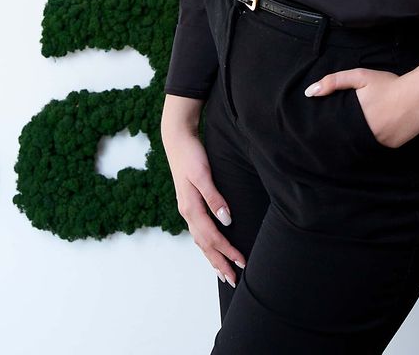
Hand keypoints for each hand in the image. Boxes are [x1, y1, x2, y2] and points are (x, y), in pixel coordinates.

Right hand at [161, 118, 246, 287]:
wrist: (177, 139)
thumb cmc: (191, 154)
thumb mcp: (203, 174)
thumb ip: (214, 197)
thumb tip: (227, 220)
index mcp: (191, 208)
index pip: (212, 237)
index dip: (227, 251)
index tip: (242, 262)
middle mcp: (188, 212)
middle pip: (205, 245)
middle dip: (219, 263)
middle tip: (233, 280)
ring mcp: (187, 209)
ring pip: (200, 241)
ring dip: (212, 257)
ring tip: (223, 272)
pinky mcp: (190, 204)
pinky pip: (198, 232)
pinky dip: (206, 245)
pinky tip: (211, 249)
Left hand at [304, 68, 418, 148]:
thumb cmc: (389, 84)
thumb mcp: (360, 77)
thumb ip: (334, 82)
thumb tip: (309, 93)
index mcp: (355, 118)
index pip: (335, 130)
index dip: (330, 130)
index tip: (322, 130)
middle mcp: (366, 134)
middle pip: (347, 138)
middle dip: (343, 135)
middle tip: (344, 129)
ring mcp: (379, 142)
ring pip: (362, 144)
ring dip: (359, 138)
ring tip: (360, 129)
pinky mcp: (391, 146)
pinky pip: (378, 145)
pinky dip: (375, 139)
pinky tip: (379, 129)